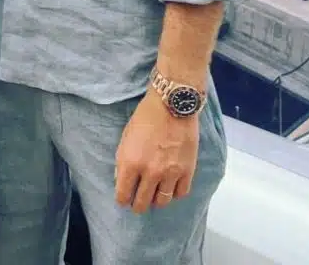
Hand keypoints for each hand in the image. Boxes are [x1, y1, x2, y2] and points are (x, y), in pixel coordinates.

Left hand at [114, 93, 198, 213]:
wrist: (172, 103)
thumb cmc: (145, 116)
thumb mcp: (126, 137)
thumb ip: (122, 161)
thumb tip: (121, 180)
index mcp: (131, 162)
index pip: (123, 195)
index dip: (122, 199)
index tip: (124, 198)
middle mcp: (150, 172)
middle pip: (142, 203)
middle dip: (137, 205)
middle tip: (138, 201)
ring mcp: (170, 173)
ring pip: (162, 202)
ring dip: (156, 200)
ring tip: (154, 195)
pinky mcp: (187, 170)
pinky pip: (180, 193)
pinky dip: (174, 193)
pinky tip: (170, 186)